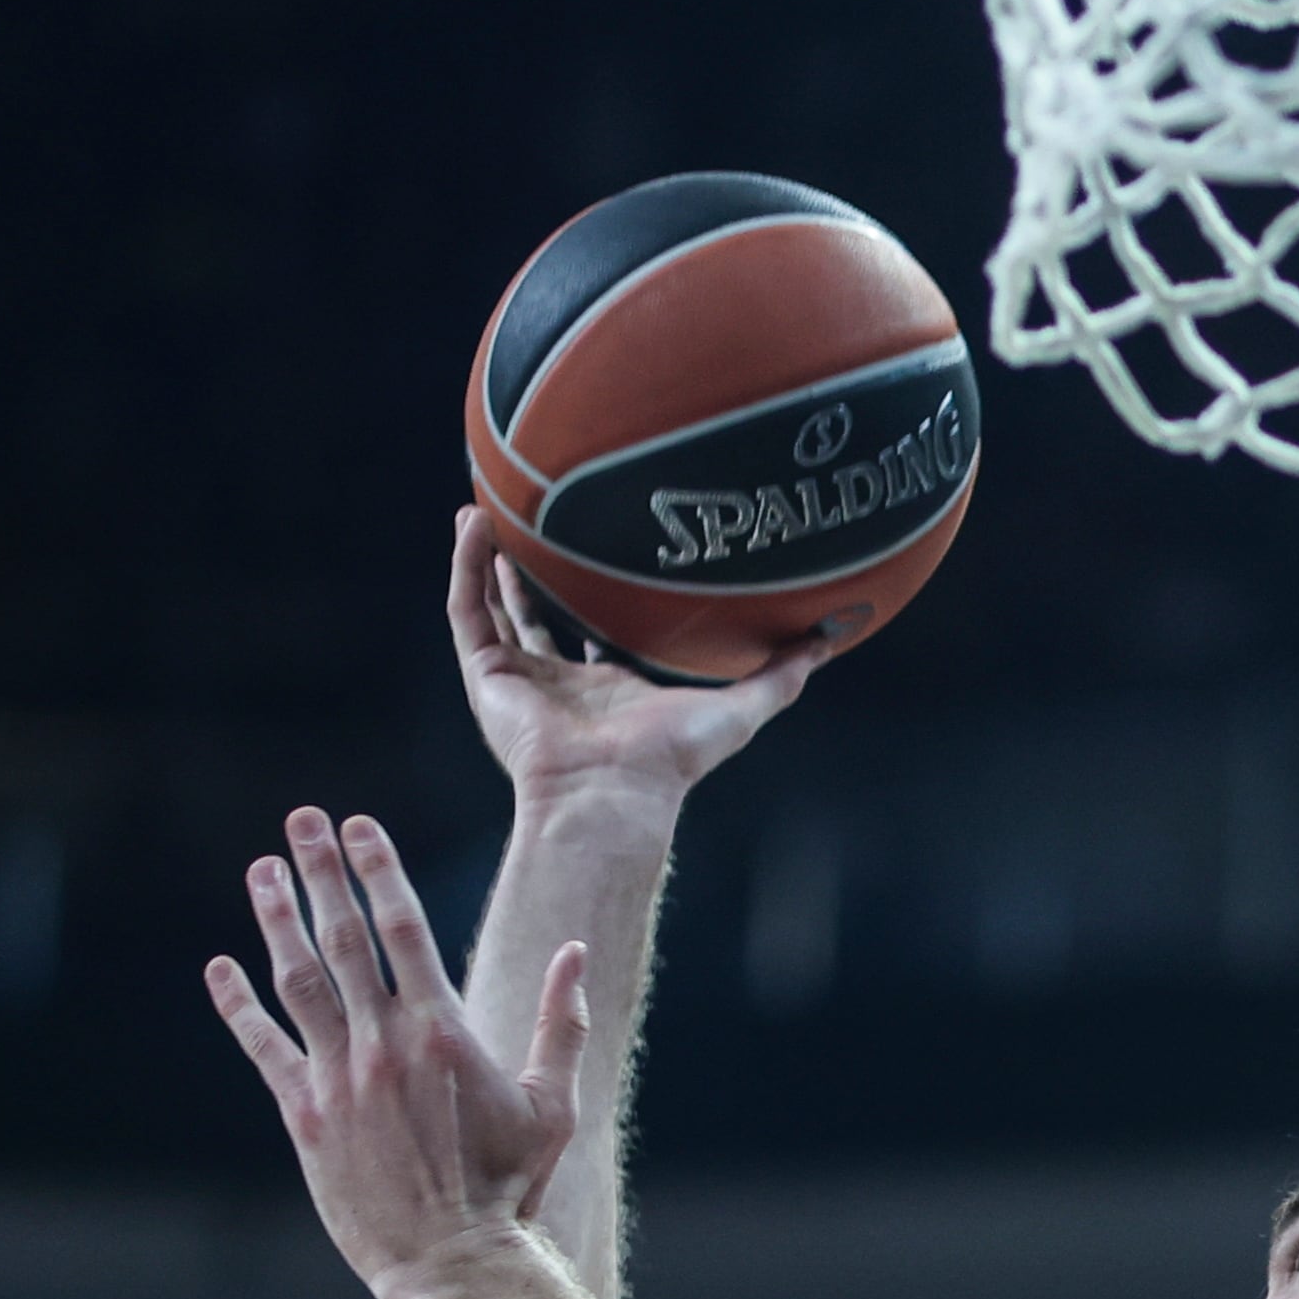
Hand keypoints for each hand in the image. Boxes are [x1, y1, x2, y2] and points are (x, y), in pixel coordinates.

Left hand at [205, 806, 591, 1298]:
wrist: (453, 1260)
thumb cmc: (511, 1186)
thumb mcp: (553, 1104)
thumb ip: (563, 1024)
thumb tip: (577, 955)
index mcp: (445, 1033)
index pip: (404, 930)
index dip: (378, 872)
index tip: (358, 827)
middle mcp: (384, 1044)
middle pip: (344, 938)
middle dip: (321, 872)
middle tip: (301, 822)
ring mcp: (338, 1077)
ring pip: (298, 979)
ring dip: (276, 920)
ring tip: (262, 872)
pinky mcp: (305, 1115)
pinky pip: (263, 1044)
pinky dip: (238, 1003)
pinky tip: (220, 967)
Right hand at [449, 509, 833, 803]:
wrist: (613, 790)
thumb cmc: (674, 760)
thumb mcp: (742, 707)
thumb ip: (782, 674)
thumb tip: (831, 639)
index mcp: (610, 688)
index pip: (594, 630)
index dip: (592, 589)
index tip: (599, 543)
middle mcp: (559, 683)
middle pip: (536, 615)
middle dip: (531, 570)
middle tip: (532, 519)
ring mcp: (518, 680)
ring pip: (492, 607)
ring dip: (485, 559)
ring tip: (485, 508)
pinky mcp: (485, 677)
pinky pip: (467, 612)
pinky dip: (467, 567)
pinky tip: (475, 523)